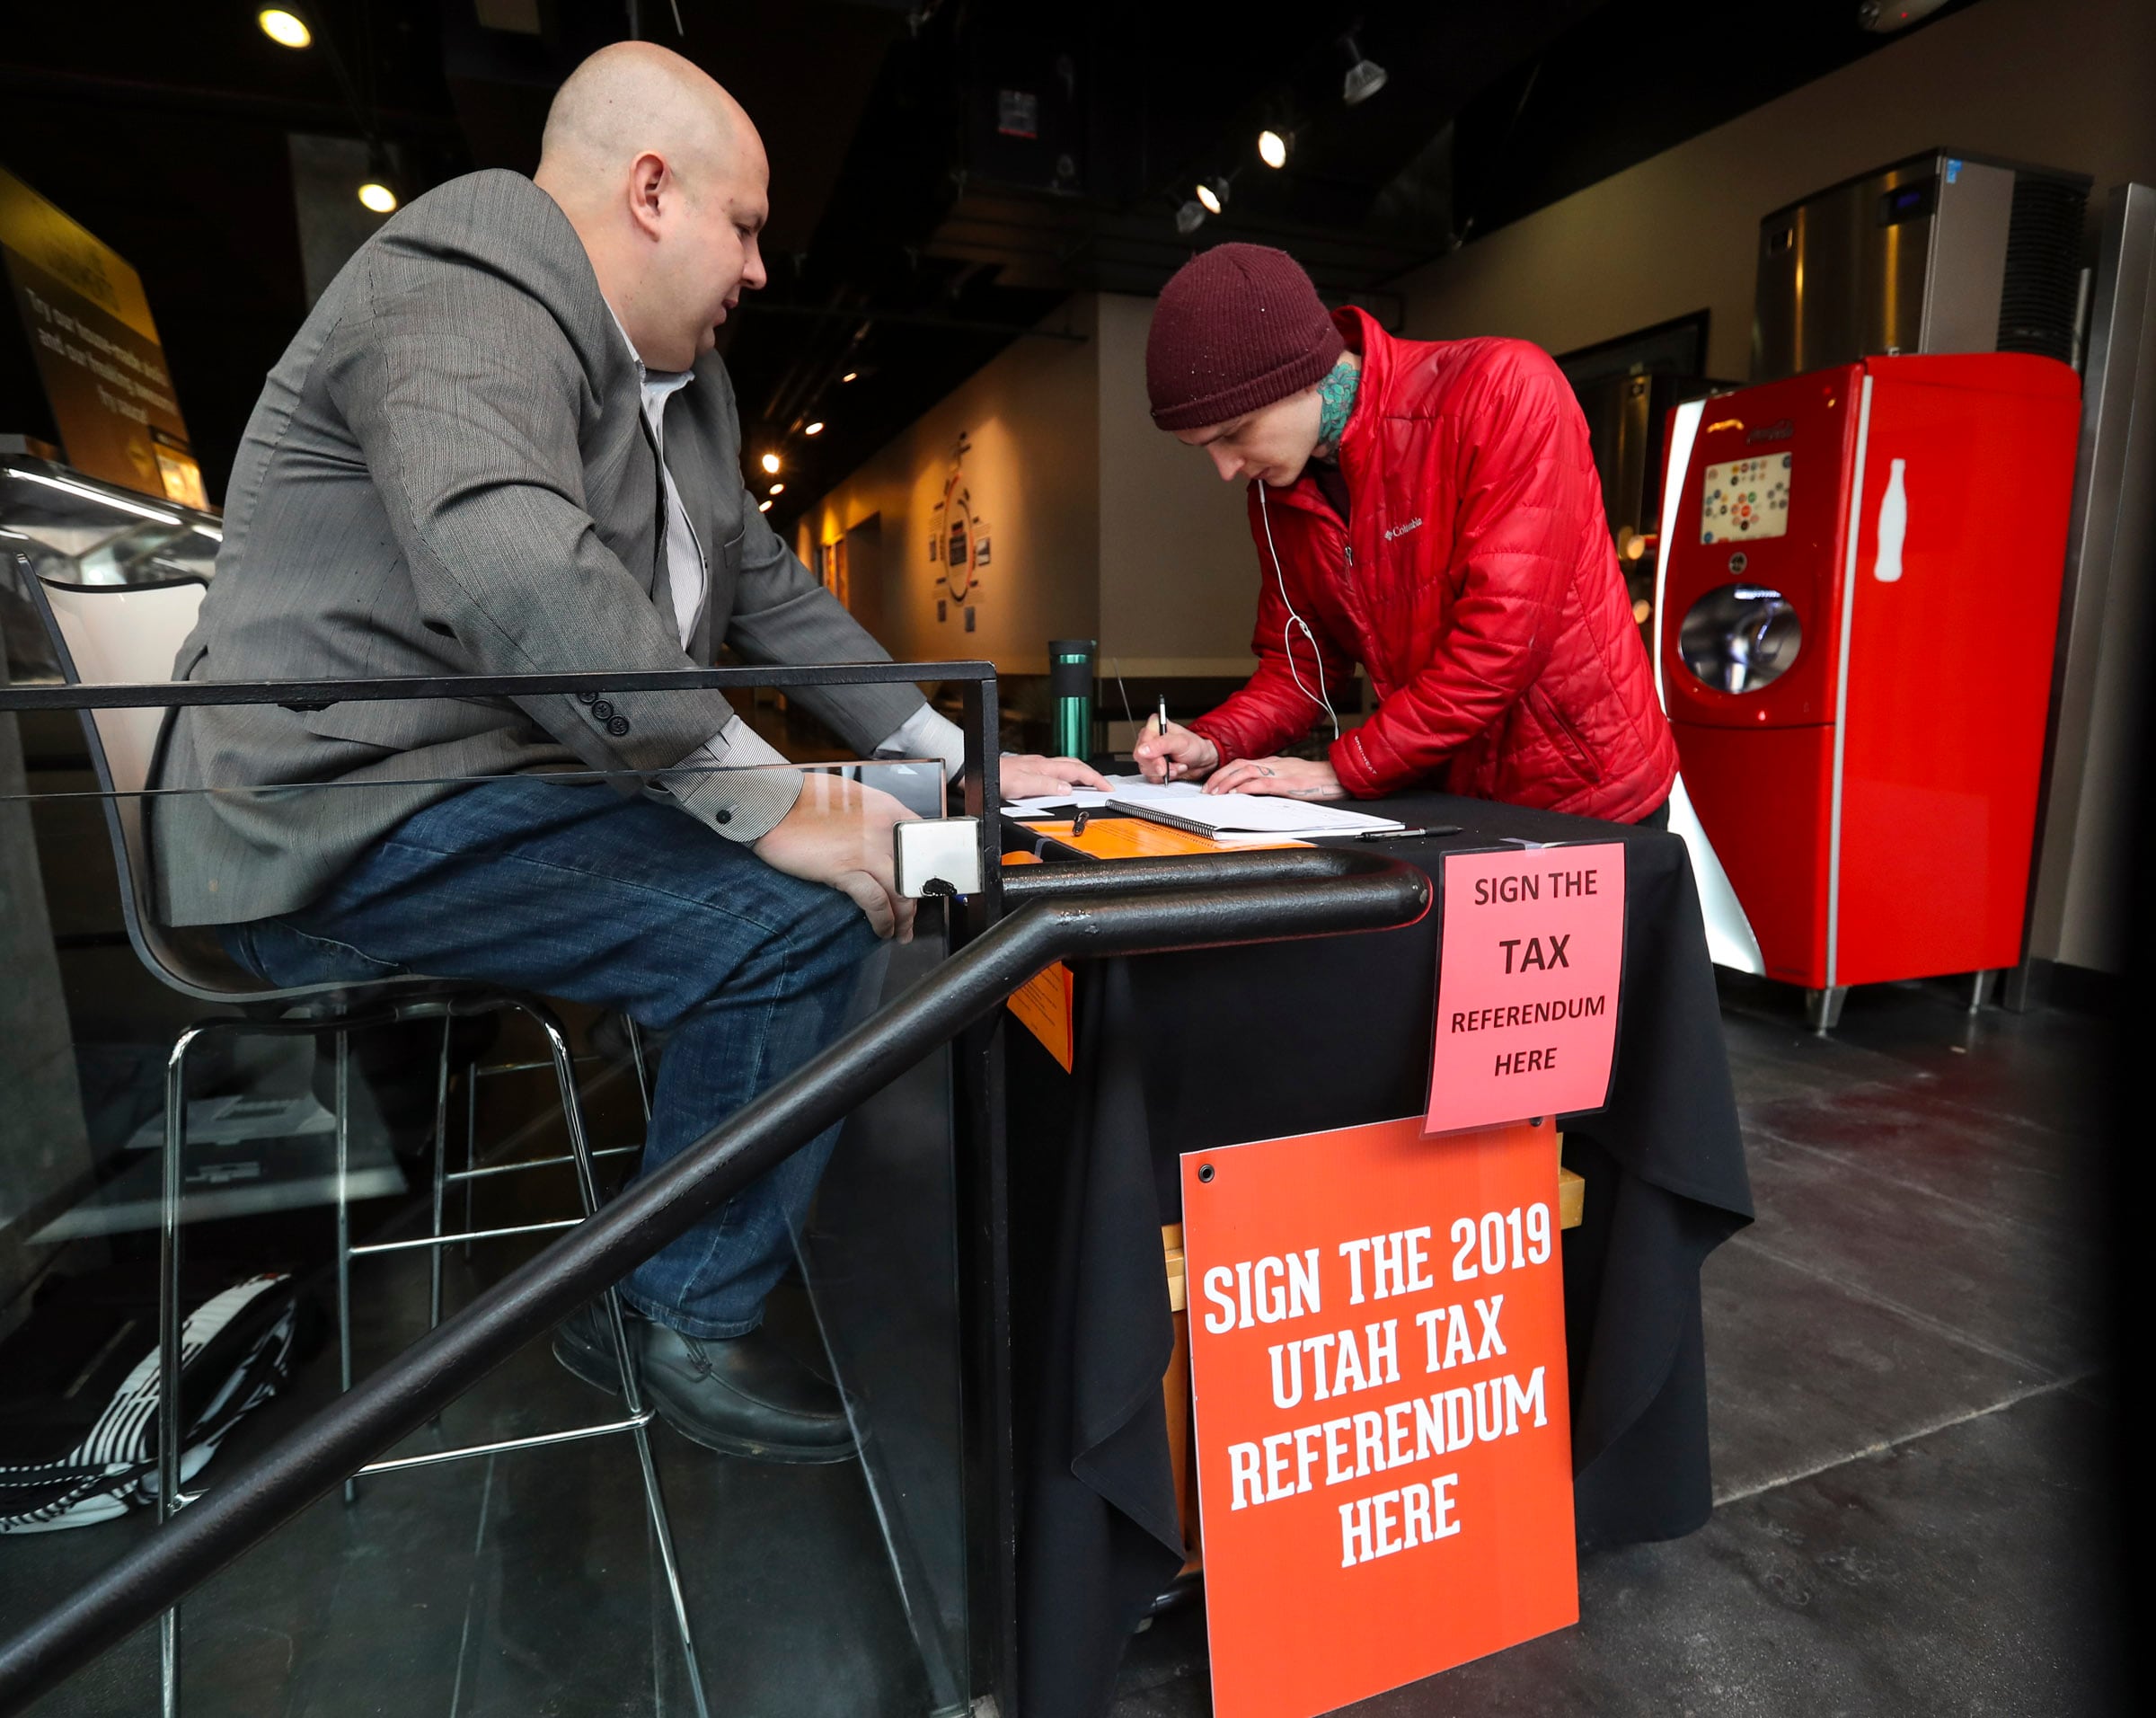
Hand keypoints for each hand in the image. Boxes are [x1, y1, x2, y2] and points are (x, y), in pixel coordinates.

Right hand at [752, 772, 919, 941]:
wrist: (773, 804)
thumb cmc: (804, 799)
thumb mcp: (850, 796)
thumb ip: (871, 815)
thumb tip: (880, 836)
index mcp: (887, 808)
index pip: (923, 841)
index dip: (926, 867)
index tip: (922, 883)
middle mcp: (884, 829)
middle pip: (914, 872)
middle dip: (916, 900)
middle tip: (912, 916)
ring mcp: (867, 850)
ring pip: (900, 892)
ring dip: (904, 918)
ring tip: (901, 932)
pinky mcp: (845, 869)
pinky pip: (875, 902)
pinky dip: (883, 920)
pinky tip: (882, 930)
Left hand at [1000, 753, 1110, 798]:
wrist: (980, 774)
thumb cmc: (996, 778)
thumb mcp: (1022, 785)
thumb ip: (1046, 786)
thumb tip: (1067, 790)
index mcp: (1045, 767)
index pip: (1077, 771)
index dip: (1095, 779)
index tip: (1106, 788)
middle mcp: (1042, 765)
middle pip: (1075, 766)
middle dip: (1092, 775)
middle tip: (1103, 786)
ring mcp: (1037, 767)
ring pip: (1066, 769)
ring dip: (1081, 777)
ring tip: (1090, 786)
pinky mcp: (1031, 771)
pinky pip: (1056, 773)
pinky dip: (1067, 779)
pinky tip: (1064, 786)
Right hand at [1131, 718, 1218, 783]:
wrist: (1202, 760)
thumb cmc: (1194, 747)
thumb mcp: (1180, 742)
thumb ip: (1161, 745)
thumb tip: (1142, 750)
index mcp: (1154, 727)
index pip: (1142, 744)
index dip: (1151, 756)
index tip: (1163, 765)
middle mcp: (1149, 740)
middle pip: (1142, 759)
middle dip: (1161, 766)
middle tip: (1175, 766)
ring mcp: (1150, 755)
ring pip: (1146, 770)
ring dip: (1165, 772)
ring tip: (1178, 766)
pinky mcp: (1152, 768)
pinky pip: (1152, 777)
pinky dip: (1165, 778)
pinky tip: (1174, 771)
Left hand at [1203, 755, 1346, 799]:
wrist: (1338, 776)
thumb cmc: (1318, 780)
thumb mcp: (1291, 778)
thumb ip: (1274, 782)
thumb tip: (1257, 791)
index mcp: (1273, 763)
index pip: (1242, 763)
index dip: (1224, 772)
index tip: (1213, 783)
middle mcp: (1272, 764)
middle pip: (1238, 765)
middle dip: (1219, 776)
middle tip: (1207, 790)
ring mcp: (1278, 772)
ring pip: (1244, 771)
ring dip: (1226, 782)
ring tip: (1215, 793)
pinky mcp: (1286, 783)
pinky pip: (1260, 783)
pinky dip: (1245, 787)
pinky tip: (1235, 794)